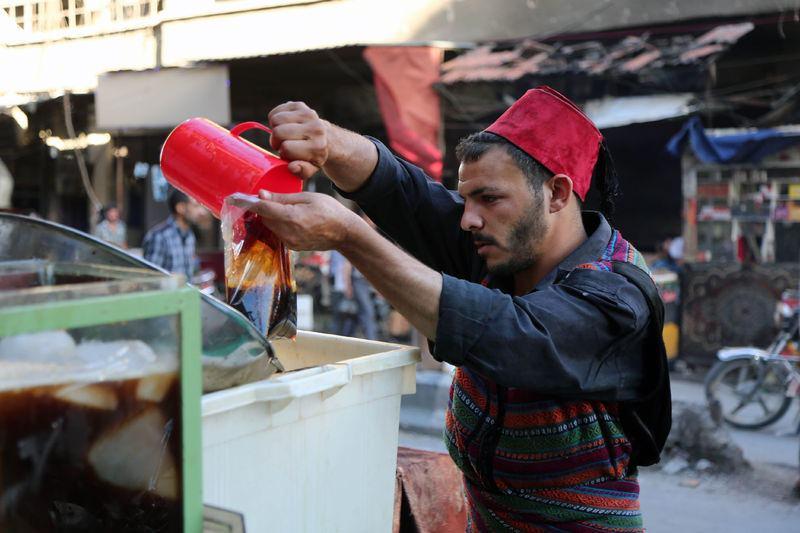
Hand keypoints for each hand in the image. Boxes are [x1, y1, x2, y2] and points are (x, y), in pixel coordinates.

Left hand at [228, 190, 361, 250]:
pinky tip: (289, 218)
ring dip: (270, 217)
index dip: (245, 202)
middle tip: (264, 197)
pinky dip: (278, 225)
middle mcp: (288, 233)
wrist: (344, 233)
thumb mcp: (307, 198)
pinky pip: (278, 233)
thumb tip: (261, 194)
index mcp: (291, 217)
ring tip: (282, 207)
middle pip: (264, 218)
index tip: (232, 198)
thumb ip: (282, 198)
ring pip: (270, 226)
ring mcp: (290, 242)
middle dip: (261, 208)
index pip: (262, 208)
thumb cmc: (329, 210)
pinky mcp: (292, 247)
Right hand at [268, 101, 328, 178]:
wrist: (325, 138)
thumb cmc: (312, 156)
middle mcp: (316, 128)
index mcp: (318, 147)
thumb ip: (302, 171)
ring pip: (275, 120)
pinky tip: (284, 126)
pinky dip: (274, 120)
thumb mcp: (310, 169)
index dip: (284, 153)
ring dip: (275, 130)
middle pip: (278, 132)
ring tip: (285, 136)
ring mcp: (308, 114)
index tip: (289, 154)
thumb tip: (292, 167)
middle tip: (284, 144)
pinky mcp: (300, 105)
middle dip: (276, 141)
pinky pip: (275, 112)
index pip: (286, 148)